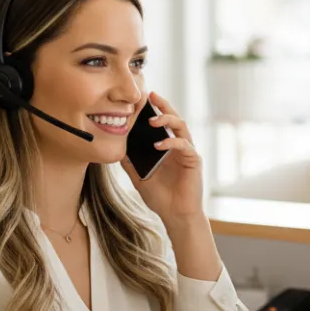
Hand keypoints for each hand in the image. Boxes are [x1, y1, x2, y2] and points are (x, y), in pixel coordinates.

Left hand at [121, 92, 203, 223]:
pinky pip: (184, 145)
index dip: (154, 109)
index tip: (142, 98)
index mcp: (166, 147)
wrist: (175, 215)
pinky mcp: (193, 160)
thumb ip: (130, 162)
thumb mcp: (138, 176)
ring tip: (152, 120)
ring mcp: (187, 152)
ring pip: (182, 127)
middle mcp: (178, 146)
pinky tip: (159, 145)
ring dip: (168, 119)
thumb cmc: (160, 197)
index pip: (161, 123)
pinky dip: (172, 142)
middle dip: (163, 105)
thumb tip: (116, 147)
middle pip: (174, 118)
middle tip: (152, 95)